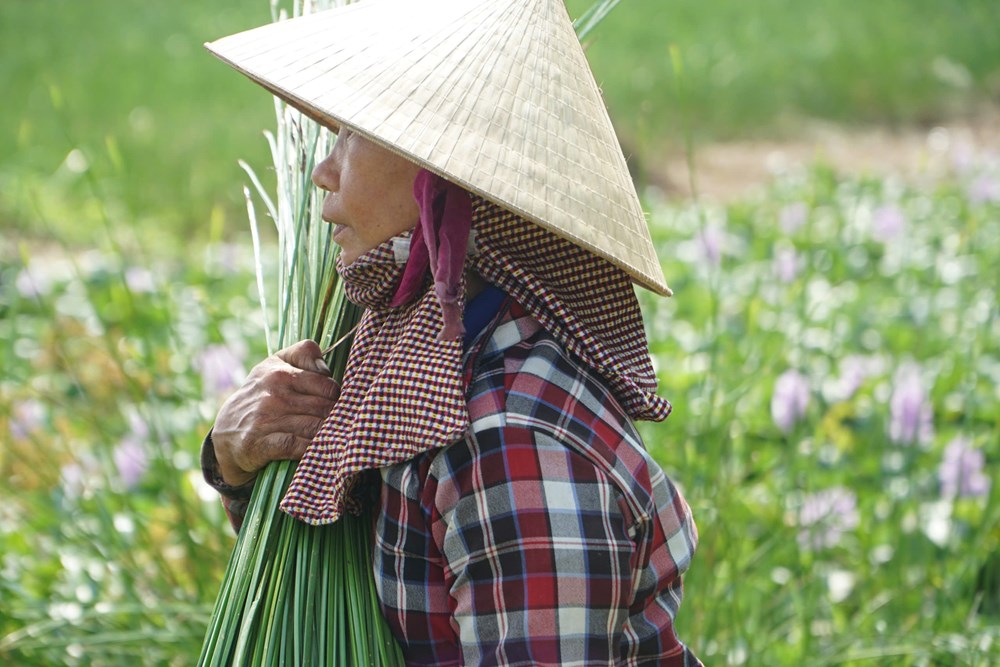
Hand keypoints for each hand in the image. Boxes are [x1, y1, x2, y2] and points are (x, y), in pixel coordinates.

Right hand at [211, 340, 339, 486]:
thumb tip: (326, 366)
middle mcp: (272, 393)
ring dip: (328, 434)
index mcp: (279, 371)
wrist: (226, 432)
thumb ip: (303, 353)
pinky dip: (313, 449)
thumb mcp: (275, 365)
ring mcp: (266, 418)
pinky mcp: (260, 444)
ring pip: (315, 427)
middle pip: (325, 407)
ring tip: (335, 438)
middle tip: (341, 425)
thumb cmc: (261, 395)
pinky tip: (318, 450)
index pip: (327, 385)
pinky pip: (299, 446)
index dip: (337, 398)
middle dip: (336, 418)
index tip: (337, 406)